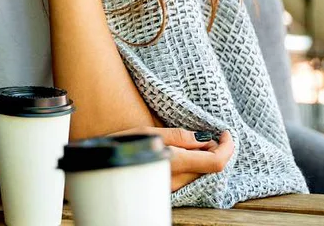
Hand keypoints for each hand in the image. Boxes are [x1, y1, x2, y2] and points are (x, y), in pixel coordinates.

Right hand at [110, 127, 233, 191]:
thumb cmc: (117, 144)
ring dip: (203, 157)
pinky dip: (192, 164)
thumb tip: (203, 138)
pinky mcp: (164, 190)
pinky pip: (188, 177)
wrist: (96, 164)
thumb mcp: (147, 132)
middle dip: (214, 150)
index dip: (227, 148)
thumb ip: (178, 136)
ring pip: (199, 174)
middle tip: (205, 134)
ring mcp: (169, 188)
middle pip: (209, 168)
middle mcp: (174, 181)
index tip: (226, 133)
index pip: (214, 162)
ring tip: (191, 142)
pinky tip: (182, 153)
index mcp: (172, 163)